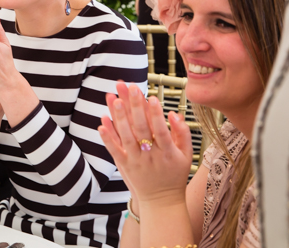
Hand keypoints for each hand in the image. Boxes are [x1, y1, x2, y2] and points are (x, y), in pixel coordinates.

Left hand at [98, 81, 191, 207]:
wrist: (162, 201)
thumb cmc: (175, 174)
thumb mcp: (187, 155)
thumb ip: (183, 133)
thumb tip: (174, 113)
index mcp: (168, 152)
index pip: (161, 130)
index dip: (156, 114)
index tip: (152, 97)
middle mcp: (151, 156)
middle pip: (141, 129)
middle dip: (135, 107)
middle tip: (130, 87)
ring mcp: (136, 161)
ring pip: (126, 137)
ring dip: (119, 118)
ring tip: (114, 99)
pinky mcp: (125, 165)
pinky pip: (114, 150)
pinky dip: (107, 137)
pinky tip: (101, 123)